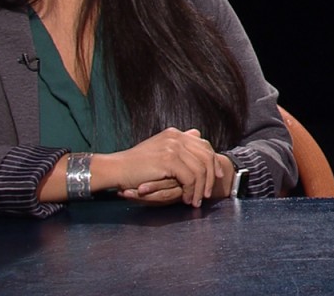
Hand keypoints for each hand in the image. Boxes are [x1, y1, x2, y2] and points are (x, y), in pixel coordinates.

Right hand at [106, 128, 223, 206]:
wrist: (116, 168)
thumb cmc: (135, 164)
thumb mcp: (159, 150)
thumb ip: (178, 145)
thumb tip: (197, 134)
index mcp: (175, 134)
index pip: (203, 144)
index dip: (213, 161)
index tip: (217, 176)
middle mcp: (176, 137)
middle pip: (206, 155)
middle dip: (211, 175)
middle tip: (209, 192)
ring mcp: (173, 147)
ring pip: (200, 169)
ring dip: (201, 188)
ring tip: (197, 200)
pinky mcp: (169, 160)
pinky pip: (190, 178)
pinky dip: (192, 191)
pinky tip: (187, 199)